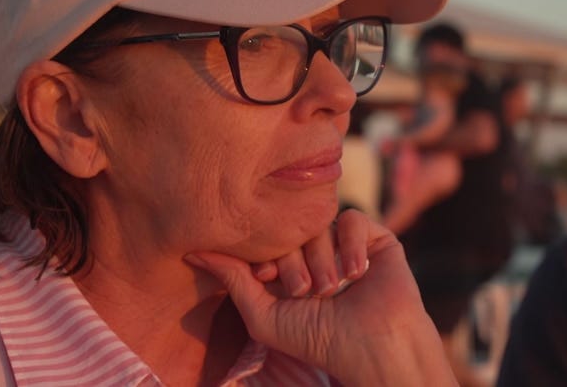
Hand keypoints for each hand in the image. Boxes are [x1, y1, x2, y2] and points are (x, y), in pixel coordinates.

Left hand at [184, 209, 455, 385]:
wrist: (373, 348)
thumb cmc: (317, 340)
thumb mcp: (263, 314)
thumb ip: (231, 280)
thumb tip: (191, 252)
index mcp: (287, 266)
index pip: (266, 239)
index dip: (264, 255)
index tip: (267, 280)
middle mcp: (315, 252)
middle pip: (290, 229)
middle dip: (294, 261)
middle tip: (304, 292)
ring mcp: (344, 244)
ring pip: (320, 224)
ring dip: (322, 258)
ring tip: (330, 290)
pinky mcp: (375, 238)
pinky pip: (353, 219)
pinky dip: (350, 243)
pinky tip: (356, 273)